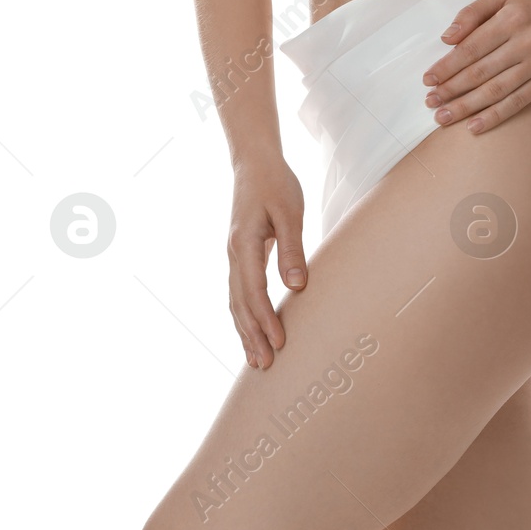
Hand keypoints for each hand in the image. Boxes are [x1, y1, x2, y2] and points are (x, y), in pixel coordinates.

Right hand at [226, 159, 307, 369]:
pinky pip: (239, 292)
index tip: (280, 343)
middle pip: (239, 304)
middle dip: (251, 336)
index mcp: (244, 244)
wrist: (255, 164)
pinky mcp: (240, 255)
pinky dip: (244, 315)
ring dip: (245, 331)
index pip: (254, 291)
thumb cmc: (277, 185)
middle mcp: (233, 255)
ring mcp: (234, 256)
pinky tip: (252, 330)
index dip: (265, 320)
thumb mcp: (290, 212)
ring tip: (256, 359)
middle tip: (266, 366)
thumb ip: (292, 249)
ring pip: (235, 301)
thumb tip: (296, 286)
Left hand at [422, 0, 530, 133]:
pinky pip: (519, 101)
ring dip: (467, 107)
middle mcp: (526, 40)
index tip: (428, 80)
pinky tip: (475, 126)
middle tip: (430, 104)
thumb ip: (473, 12)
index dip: (447, 66)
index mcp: (511, 17)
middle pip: (481, 72)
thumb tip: (447, 38)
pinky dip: (496, 115)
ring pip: (497, 90)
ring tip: (444, 117)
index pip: (471, 48)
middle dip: (451, 90)